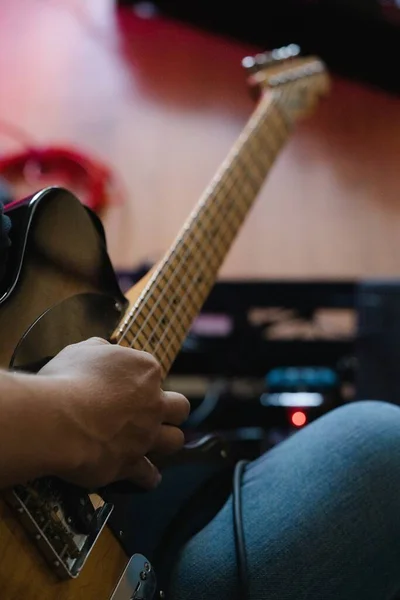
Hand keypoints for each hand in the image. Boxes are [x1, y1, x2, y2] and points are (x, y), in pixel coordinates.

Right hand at [38, 337, 189, 489]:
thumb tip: (104, 350)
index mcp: (145, 370)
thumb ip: (100, 349)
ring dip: (167, 441)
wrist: (57, 420)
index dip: (140, 380)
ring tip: (156, 443)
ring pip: (175, 440)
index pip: (153, 373)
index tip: (124, 385)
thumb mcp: (81, 350)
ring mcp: (146, 434)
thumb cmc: (66, 380)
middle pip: (180, 408)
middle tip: (155, 413)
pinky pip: (149, 474)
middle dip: (172, 411)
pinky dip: (148, 476)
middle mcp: (153, 402)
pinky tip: (147, 477)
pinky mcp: (132, 462)